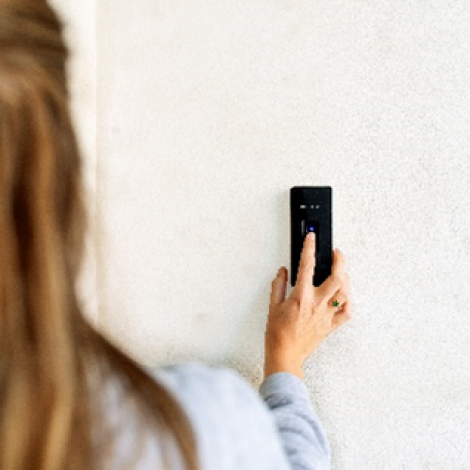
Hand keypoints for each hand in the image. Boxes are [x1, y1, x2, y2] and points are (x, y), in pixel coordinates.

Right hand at [264, 232, 350, 379]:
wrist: (285, 355)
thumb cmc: (277, 334)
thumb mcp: (273, 306)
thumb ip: (278, 285)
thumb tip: (283, 271)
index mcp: (301, 297)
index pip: (307, 266)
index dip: (309, 248)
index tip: (311, 238)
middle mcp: (316, 304)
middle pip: (337, 277)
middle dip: (339, 261)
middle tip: (337, 253)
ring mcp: (326, 315)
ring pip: (344, 293)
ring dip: (345, 279)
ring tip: (342, 271)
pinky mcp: (330, 326)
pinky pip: (346, 313)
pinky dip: (347, 302)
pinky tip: (344, 296)